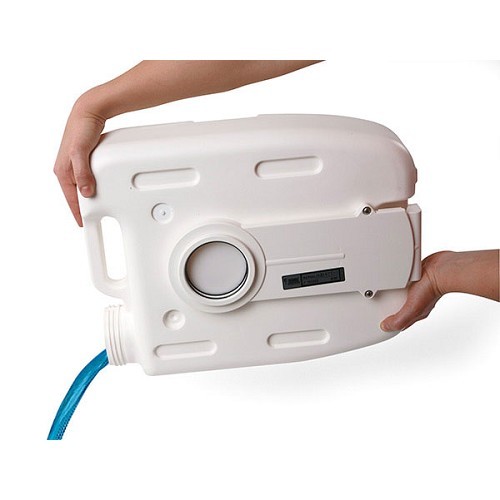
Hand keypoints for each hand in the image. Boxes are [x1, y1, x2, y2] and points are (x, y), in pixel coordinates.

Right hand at [53, 96, 105, 225]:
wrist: (88, 112)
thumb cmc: (81, 130)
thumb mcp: (81, 153)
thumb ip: (83, 173)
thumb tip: (86, 193)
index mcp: (63, 171)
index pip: (70, 198)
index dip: (77, 213)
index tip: (83, 225)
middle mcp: (66, 169)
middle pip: (74, 194)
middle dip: (81, 207)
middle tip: (91, 219)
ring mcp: (73, 164)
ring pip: (80, 186)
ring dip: (86, 196)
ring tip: (95, 207)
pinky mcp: (81, 158)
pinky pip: (85, 177)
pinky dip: (90, 184)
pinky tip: (97, 187)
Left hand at [381, 249, 499, 331]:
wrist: (441, 269)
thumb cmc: (431, 288)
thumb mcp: (412, 307)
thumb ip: (400, 319)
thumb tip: (385, 327)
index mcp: (416, 312)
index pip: (401, 321)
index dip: (390, 322)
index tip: (379, 321)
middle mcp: (416, 301)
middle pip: (399, 306)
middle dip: (388, 305)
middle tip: (377, 302)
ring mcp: (416, 289)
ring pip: (401, 293)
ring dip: (392, 291)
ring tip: (382, 289)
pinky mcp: (415, 278)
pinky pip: (403, 281)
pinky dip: (398, 280)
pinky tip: (393, 278)